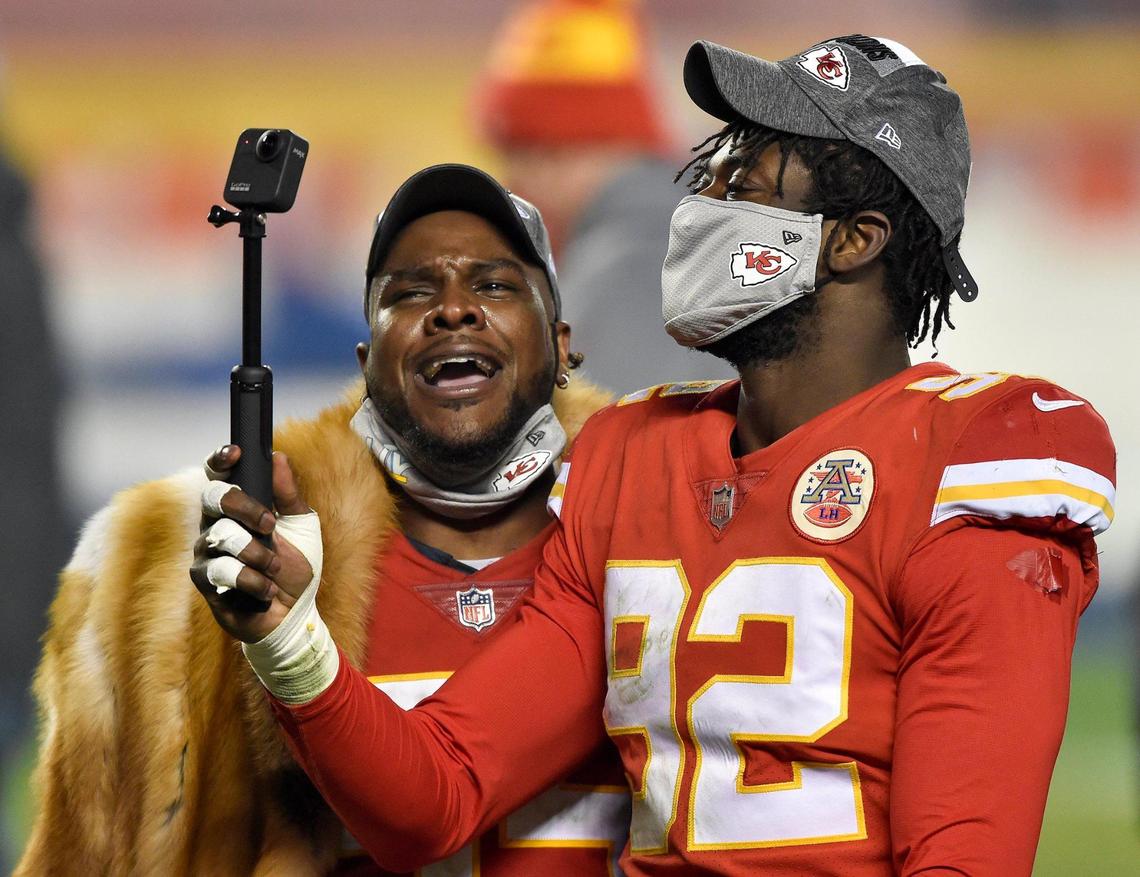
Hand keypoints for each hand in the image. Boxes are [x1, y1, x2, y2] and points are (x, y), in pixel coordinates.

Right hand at [190, 446, 319, 642]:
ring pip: (220, 536)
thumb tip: (278, 457)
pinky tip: (265, 591)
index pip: (218, 476)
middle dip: (244, 507)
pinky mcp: (204, 581)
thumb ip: (289, 494)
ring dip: (257, 554)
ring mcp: (206, 552)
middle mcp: (215, 524)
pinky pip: (221, 570)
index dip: (220, 460)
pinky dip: (251, 581)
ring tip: (274, 569)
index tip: (235, 453)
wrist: (293, 615)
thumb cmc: (296, 568)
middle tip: (269, 525)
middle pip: (212, 497)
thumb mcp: (303, 527)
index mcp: (238, 509)